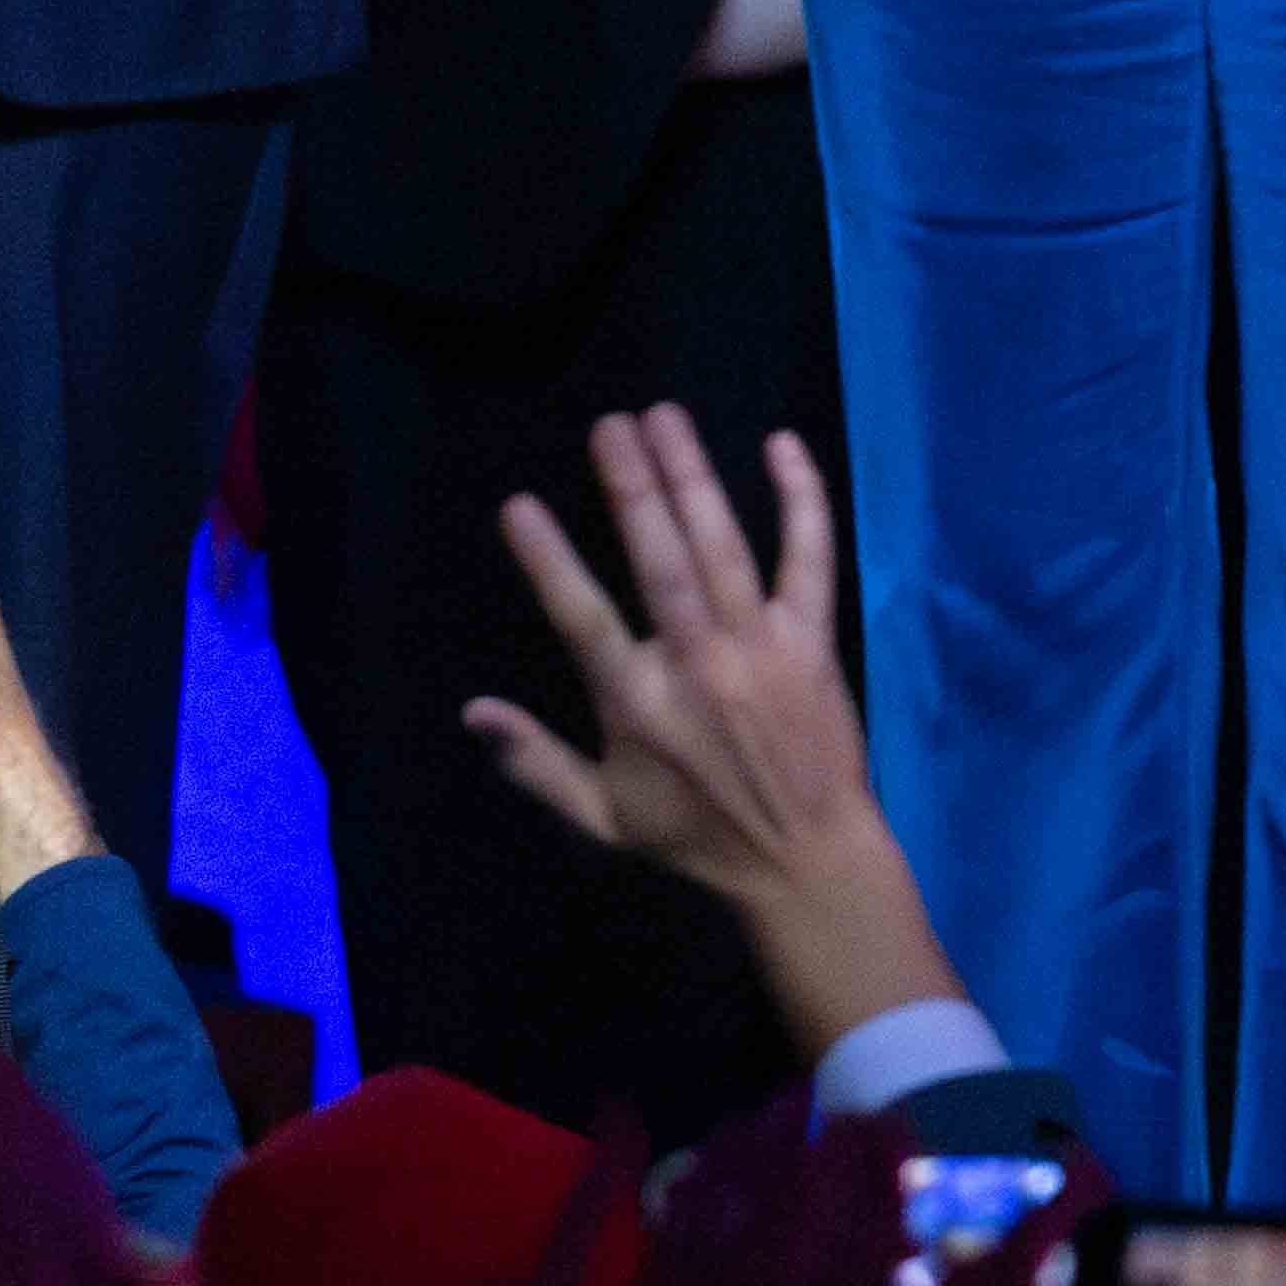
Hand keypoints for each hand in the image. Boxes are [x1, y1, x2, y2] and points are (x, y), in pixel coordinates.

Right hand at [466, 405, 954, 1053]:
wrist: (810, 866)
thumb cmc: (699, 837)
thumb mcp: (605, 818)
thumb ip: (535, 764)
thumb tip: (472, 711)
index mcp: (639, 705)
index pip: (584, 619)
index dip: (549, 561)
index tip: (518, 504)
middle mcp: (698, 665)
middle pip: (661, 561)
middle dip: (633, 487)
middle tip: (610, 425)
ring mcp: (762, 648)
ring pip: (723, 547)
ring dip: (693, 477)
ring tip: (664, 418)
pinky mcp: (814, 643)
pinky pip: (810, 560)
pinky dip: (801, 502)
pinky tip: (781, 446)